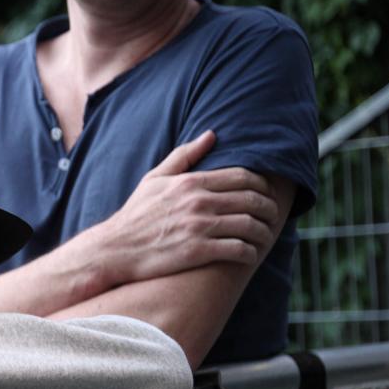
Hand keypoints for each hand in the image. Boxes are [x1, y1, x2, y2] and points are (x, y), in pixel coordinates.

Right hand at [100, 131, 279, 284]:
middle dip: (270, 209)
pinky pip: (238, 249)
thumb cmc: (135, 215)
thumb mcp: (154, 179)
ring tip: (264, 237)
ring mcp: (199, 227)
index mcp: (191, 182)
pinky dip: (250, 253)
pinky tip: (249, 255)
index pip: (243, 177)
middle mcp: (198, 202)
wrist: (115, 249)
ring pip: (250, 225)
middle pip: (252, 200)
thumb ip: (184, 156)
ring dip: (264, 232)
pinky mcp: (198, 251)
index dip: (263, 186)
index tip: (267, 195)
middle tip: (273, 217)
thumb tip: (211, 134)